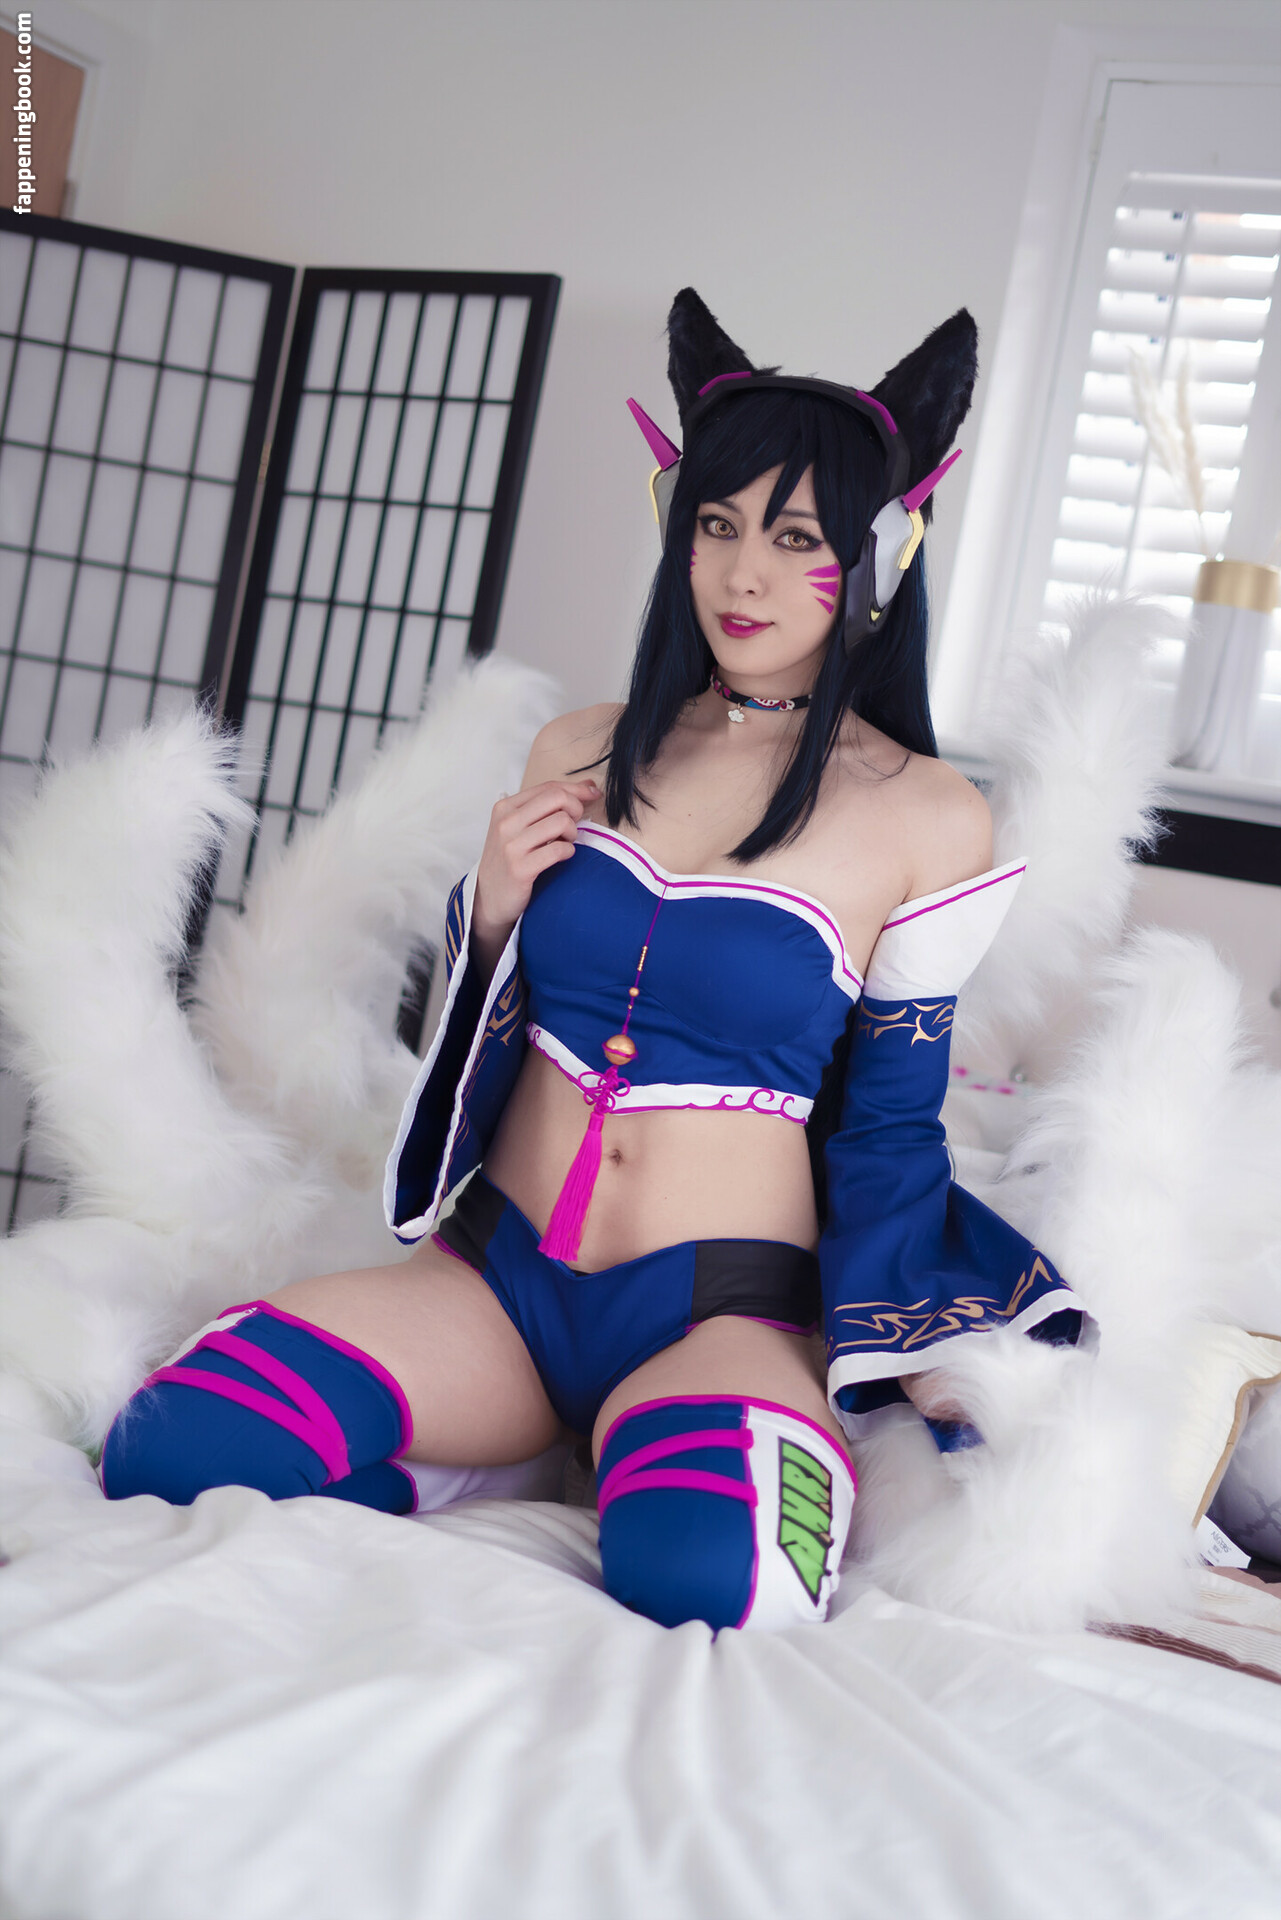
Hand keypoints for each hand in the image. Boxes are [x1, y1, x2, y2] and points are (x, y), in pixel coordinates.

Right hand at [470, 778, 599, 973]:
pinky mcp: (521, 868)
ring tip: (565, 843)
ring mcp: (511, 846)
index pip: (549, 787)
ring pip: (561, 822)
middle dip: (576, 809)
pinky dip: (568, 852)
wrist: (491, 898)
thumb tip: (589, 785)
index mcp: (505, 808)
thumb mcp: (520, 827)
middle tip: (573, 827)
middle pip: (557, 799)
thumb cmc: (510, 859)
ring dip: (572, 833)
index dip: (576, 790)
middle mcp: (506, 823)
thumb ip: (547, 806)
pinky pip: (559, 850)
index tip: (592, 795)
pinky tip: (562, 857)